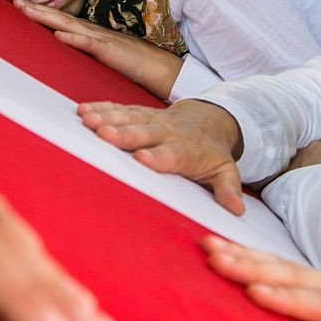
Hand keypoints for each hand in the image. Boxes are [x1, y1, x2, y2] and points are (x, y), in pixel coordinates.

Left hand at [14, 0, 183, 99]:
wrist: (161, 69)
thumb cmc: (135, 64)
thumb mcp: (106, 56)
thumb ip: (89, 51)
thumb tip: (69, 49)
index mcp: (92, 33)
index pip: (63, 20)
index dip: (42, 11)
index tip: (21, 5)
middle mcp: (94, 32)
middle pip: (61, 17)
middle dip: (37, 9)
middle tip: (15, 0)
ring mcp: (102, 39)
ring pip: (70, 25)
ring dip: (48, 17)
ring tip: (27, 10)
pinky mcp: (110, 51)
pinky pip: (89, 44)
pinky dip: (73, 39)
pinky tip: (58, 35)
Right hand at [77, 99, 244, 215]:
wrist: (209, 117)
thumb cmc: (212, 151)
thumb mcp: (225, 169)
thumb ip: (228, 189)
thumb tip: (236, 210)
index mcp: (186, 151)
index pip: (172, 154)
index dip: (158, 156)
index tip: (142, 158)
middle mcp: (166, 132)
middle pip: (144, 133)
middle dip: (124, 134)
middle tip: (105, 135)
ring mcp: (151, 120)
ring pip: (128, 118)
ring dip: (107, 118)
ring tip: (87, 121)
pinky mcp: (139, 113)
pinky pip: (119, 109)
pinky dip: (101, 109)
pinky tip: (83, 111)